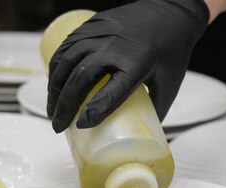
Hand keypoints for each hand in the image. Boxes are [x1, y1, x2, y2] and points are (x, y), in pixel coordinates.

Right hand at [47, 0, 208, 132]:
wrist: (172, 11)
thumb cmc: (172, 51)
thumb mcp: (170, 84)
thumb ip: (156, 111)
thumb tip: (142, 137)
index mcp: (137, 64)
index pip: (111, 92)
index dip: (94, 111)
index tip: (80, 126)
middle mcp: (115, 47)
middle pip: (80, 78)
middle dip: (64, 106)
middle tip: (58, 126)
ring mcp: (100, 32)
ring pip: (67, 61)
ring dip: (55, 88)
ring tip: (52, 109)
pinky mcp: (92, 24)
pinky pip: (67, 46)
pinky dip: (56, 66)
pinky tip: (54, 83)